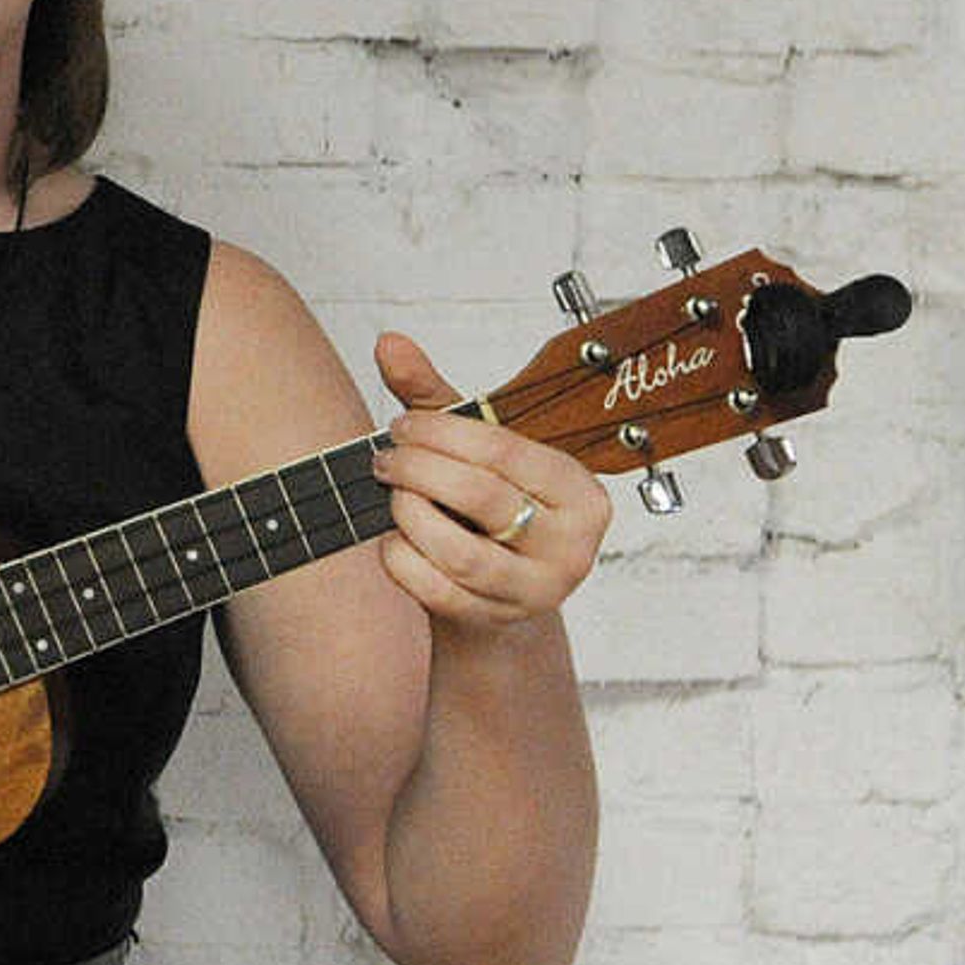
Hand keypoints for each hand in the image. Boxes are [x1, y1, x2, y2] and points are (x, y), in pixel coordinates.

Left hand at [369, 330, 606, 634]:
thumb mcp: (470, 449)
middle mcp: (573, 544)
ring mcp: (537, 590)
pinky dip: (400, 560)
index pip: (502, 450)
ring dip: (408, 516)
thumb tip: (388, 342)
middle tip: (384, 460)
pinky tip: (391, 540)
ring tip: (391, 497)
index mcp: (580, 491)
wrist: (490, 594)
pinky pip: (435, 591)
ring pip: (458, 552)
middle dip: (416, 470)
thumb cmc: (483, 509)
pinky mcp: (497, 621)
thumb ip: (433, 397)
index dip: (439, 433)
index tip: (401, 427)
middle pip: (479, 496)